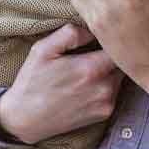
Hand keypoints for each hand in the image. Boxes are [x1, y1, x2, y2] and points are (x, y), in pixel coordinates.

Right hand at [0, 23, 121, 144]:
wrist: (24, 120)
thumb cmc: (32, 82)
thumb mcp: (43, 49)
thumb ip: (71, 33)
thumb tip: (93, 29)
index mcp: (91, 68)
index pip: (120, 47)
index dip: (114, 39)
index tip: (104, 36)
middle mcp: (104, 87)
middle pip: (123, 62)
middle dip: (113, 55)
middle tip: (94, 52)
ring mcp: (107, 102)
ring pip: (120, 76)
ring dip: (110, 71)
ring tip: (88, 70)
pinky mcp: (105, 114)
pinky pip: (115, 92)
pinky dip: (106, 86)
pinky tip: (87, 85)